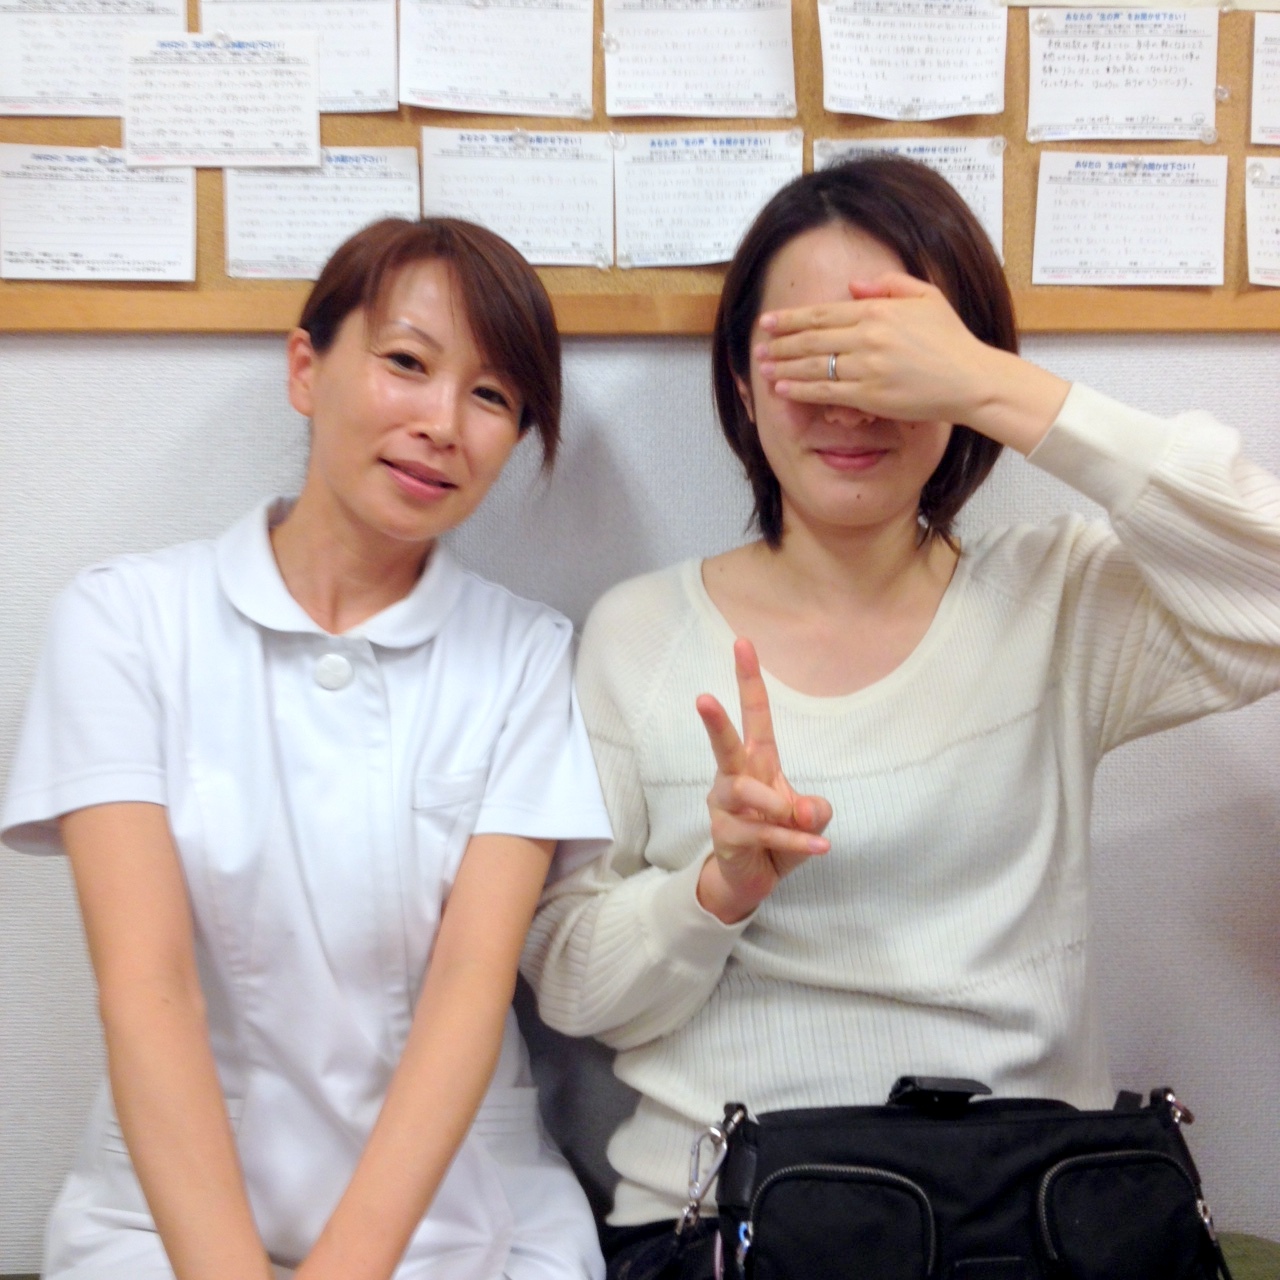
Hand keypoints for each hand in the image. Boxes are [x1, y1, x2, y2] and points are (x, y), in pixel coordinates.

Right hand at [695, 638, 831, 923]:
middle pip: (724, 744)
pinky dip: (796, 841)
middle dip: (715, 722)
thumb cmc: (780, 836)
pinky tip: (822, 848)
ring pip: (744, 793)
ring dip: (776, 805)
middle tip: (702, 698)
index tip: (743, 642)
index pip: (754, 714)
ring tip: (797, 817)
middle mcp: (735, 778)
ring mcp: (726, 807)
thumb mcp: (808, 821)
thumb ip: (814, 811)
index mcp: (757, 761)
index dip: (748, 678)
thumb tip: (806, 809)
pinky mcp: (726, 835)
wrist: (752, 880)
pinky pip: (763, 832)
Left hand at [757, 273, 1068, 454]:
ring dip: (784, 367)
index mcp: (878, 310)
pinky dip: (801, 390)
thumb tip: (853, 286)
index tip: (768, 322)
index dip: (791, 319)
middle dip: (781, 343)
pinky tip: (783, 390)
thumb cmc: (951, 339)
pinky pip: (826, 392)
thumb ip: (889, 285)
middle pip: (812, 338)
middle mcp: (868, 337)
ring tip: (763, 368)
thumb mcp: (926, 297)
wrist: (971, 379)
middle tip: (758, 347)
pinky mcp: (870, 396)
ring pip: (815, 366)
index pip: (823, 313)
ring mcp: (867, 368)